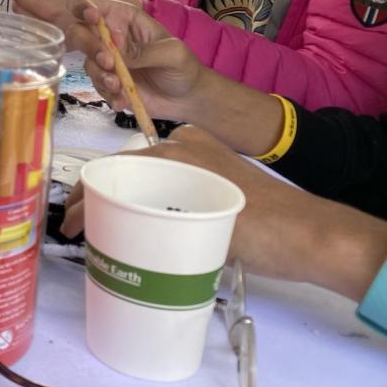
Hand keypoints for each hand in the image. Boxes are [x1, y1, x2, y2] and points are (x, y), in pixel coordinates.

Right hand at [61, 125, 324, 281]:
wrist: (317, 238)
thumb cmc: (263, 230)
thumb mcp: (201, 223)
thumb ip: (151, 217)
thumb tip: (108, 226)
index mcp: (180, 149)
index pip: (117, 168)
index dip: (86, 196)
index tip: (69, 226)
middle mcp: (186, 148)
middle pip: (127, 171)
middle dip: (98, 197)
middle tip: (78, 231)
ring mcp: (201, 164)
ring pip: (145, 181)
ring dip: (120, 202)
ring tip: (99, 231)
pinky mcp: (212, 184)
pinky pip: (166, 190)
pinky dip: (145, 206)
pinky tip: (136, 229)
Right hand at [66, 0, 206, 121]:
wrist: (186, 99)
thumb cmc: (183, 67)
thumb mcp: (172, 53)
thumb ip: (143, 50)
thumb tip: (115, 47)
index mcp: (124, 19)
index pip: (95, 5)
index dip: (84, 7)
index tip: (93, 19)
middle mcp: (110, 37)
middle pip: (79, 31)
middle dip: (88, 46)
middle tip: (108, 62)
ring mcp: (107, 61)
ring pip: (87, 62)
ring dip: (100, 75)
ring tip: (120, 87)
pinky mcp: (106, 83)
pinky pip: (95, 86)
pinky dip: (107, 94)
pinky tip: (123, 101)